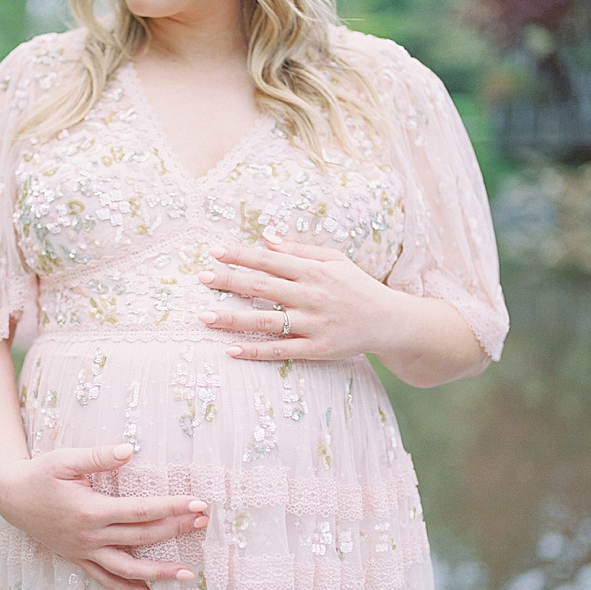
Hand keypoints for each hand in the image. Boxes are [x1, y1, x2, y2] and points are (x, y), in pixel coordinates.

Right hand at [0, 443, 208, 589]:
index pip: (141, 510)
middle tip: (203, 522)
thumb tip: (129, 450)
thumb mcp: (65, 459)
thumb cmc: (39, 474)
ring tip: (188, 573)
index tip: (197, 504)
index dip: (172, 507)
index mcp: (91, 510)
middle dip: (175, 530)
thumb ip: (98, 457)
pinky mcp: (78, 558)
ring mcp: (84, 551)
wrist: (10, 497)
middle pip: (141, 537)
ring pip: (127, 568)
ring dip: (159, 572)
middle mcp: (90, 536)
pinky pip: (105, 579)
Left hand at [196, 231, 396, 360]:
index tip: (215, 253)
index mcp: (313, 271)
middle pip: (262, 288)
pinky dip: (256, 351)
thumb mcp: (333, 260)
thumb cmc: (357, 286)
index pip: (270, 261)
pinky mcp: (317, 349)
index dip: (241, 256)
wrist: (389, 321)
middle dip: (229, 282)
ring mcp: (313, 324)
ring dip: (234, 319)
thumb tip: (265, 238)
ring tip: (205, 317)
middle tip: (201, 278)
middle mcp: (311, 297)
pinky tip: (232, 350)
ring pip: (267, 321)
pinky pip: (281, 350)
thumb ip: (298, 250)